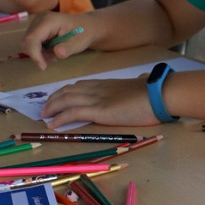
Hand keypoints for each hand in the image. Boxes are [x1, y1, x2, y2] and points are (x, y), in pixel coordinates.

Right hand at [21, 12, 91, 69]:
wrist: (87, 26)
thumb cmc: (84, 33)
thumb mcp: (79, 43)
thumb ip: (67, 48)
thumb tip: (57, 53)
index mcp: (49, 20)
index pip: (32, 38)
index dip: (34, 54)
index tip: (43, 66)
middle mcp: (39, 19)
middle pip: (27, 41)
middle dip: (37, 54)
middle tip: (53, 59)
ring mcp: (37, 23)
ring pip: (28, 43)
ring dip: (38, 53)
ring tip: (54, 54)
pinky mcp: (37, 28)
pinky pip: (31, 42)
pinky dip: (39, 50)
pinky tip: (52, 50)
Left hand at [41, 76, 160, 128]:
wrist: (159, 94)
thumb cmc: (155, 92)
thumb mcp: (141, 85)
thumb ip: (137, 83)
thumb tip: (143, 80)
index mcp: (107, 84)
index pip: (79, 85)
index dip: (65, 92)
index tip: (58, 99)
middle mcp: (98, 89)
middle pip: (68, 91)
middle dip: (53, 99)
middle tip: (45, 109)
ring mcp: (97, 99)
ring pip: (66, 100)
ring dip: (52, 108)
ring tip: (44, 116)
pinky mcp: (99, 111)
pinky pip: (73, 112)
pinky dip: (60, 118)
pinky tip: (53, 124)